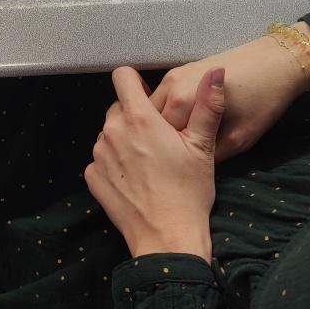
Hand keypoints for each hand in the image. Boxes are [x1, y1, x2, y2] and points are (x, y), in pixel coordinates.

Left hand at [85, 66, 225, 260]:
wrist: (167, 237)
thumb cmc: (189, 191)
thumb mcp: (203, 147)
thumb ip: (208, 105)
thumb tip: (217, 72)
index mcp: (139, 118)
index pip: (122, 77)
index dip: (135, 82)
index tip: (149, 97)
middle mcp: (112, 131)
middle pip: (117, 107)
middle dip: (135, 116)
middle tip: (158, 138)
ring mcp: (98, 154)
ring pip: (109, 133)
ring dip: (124, 139)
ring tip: (149, 161)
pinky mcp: (92, 176)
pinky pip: (101, 158)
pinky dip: (114, 162)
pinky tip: (135, 178)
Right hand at [149, 22, 309, 161]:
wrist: (276, 61)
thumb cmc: (262, 102)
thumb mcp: (238, 139)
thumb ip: (208, 155)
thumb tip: (187, 167)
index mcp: (181, 101)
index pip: (154, 137)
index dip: (165, 154)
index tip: (178, 164)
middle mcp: (170, 85)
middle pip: (147, 121)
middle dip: (157, 140)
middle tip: (179, 154)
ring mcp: (172, 75)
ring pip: (151, 109)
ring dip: (160, 126)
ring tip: (181, 141)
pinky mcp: (179, 70)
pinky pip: (161, 98)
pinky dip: (165, 113)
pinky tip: (185, 124)